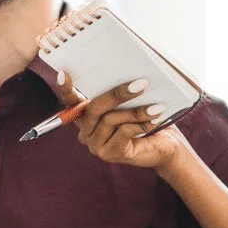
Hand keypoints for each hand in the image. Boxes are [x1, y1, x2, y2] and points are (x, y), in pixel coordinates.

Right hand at [60, 72, 185, 172]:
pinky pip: (123, 132)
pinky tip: (155, 119)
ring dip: (135, 111)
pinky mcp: (109, 154)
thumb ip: (120, 94)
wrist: (163, 146)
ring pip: (110, 120)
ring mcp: (95, 145)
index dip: (65, 89)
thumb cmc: (146, 119)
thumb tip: (127, 76)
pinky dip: (140, 124)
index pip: (71, 102)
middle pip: (94, 108)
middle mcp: (86, 132)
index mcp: (86, 116)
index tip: (63, 73)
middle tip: (141, 84)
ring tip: (156, 106)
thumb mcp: (131, 103)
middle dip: (117, 94)